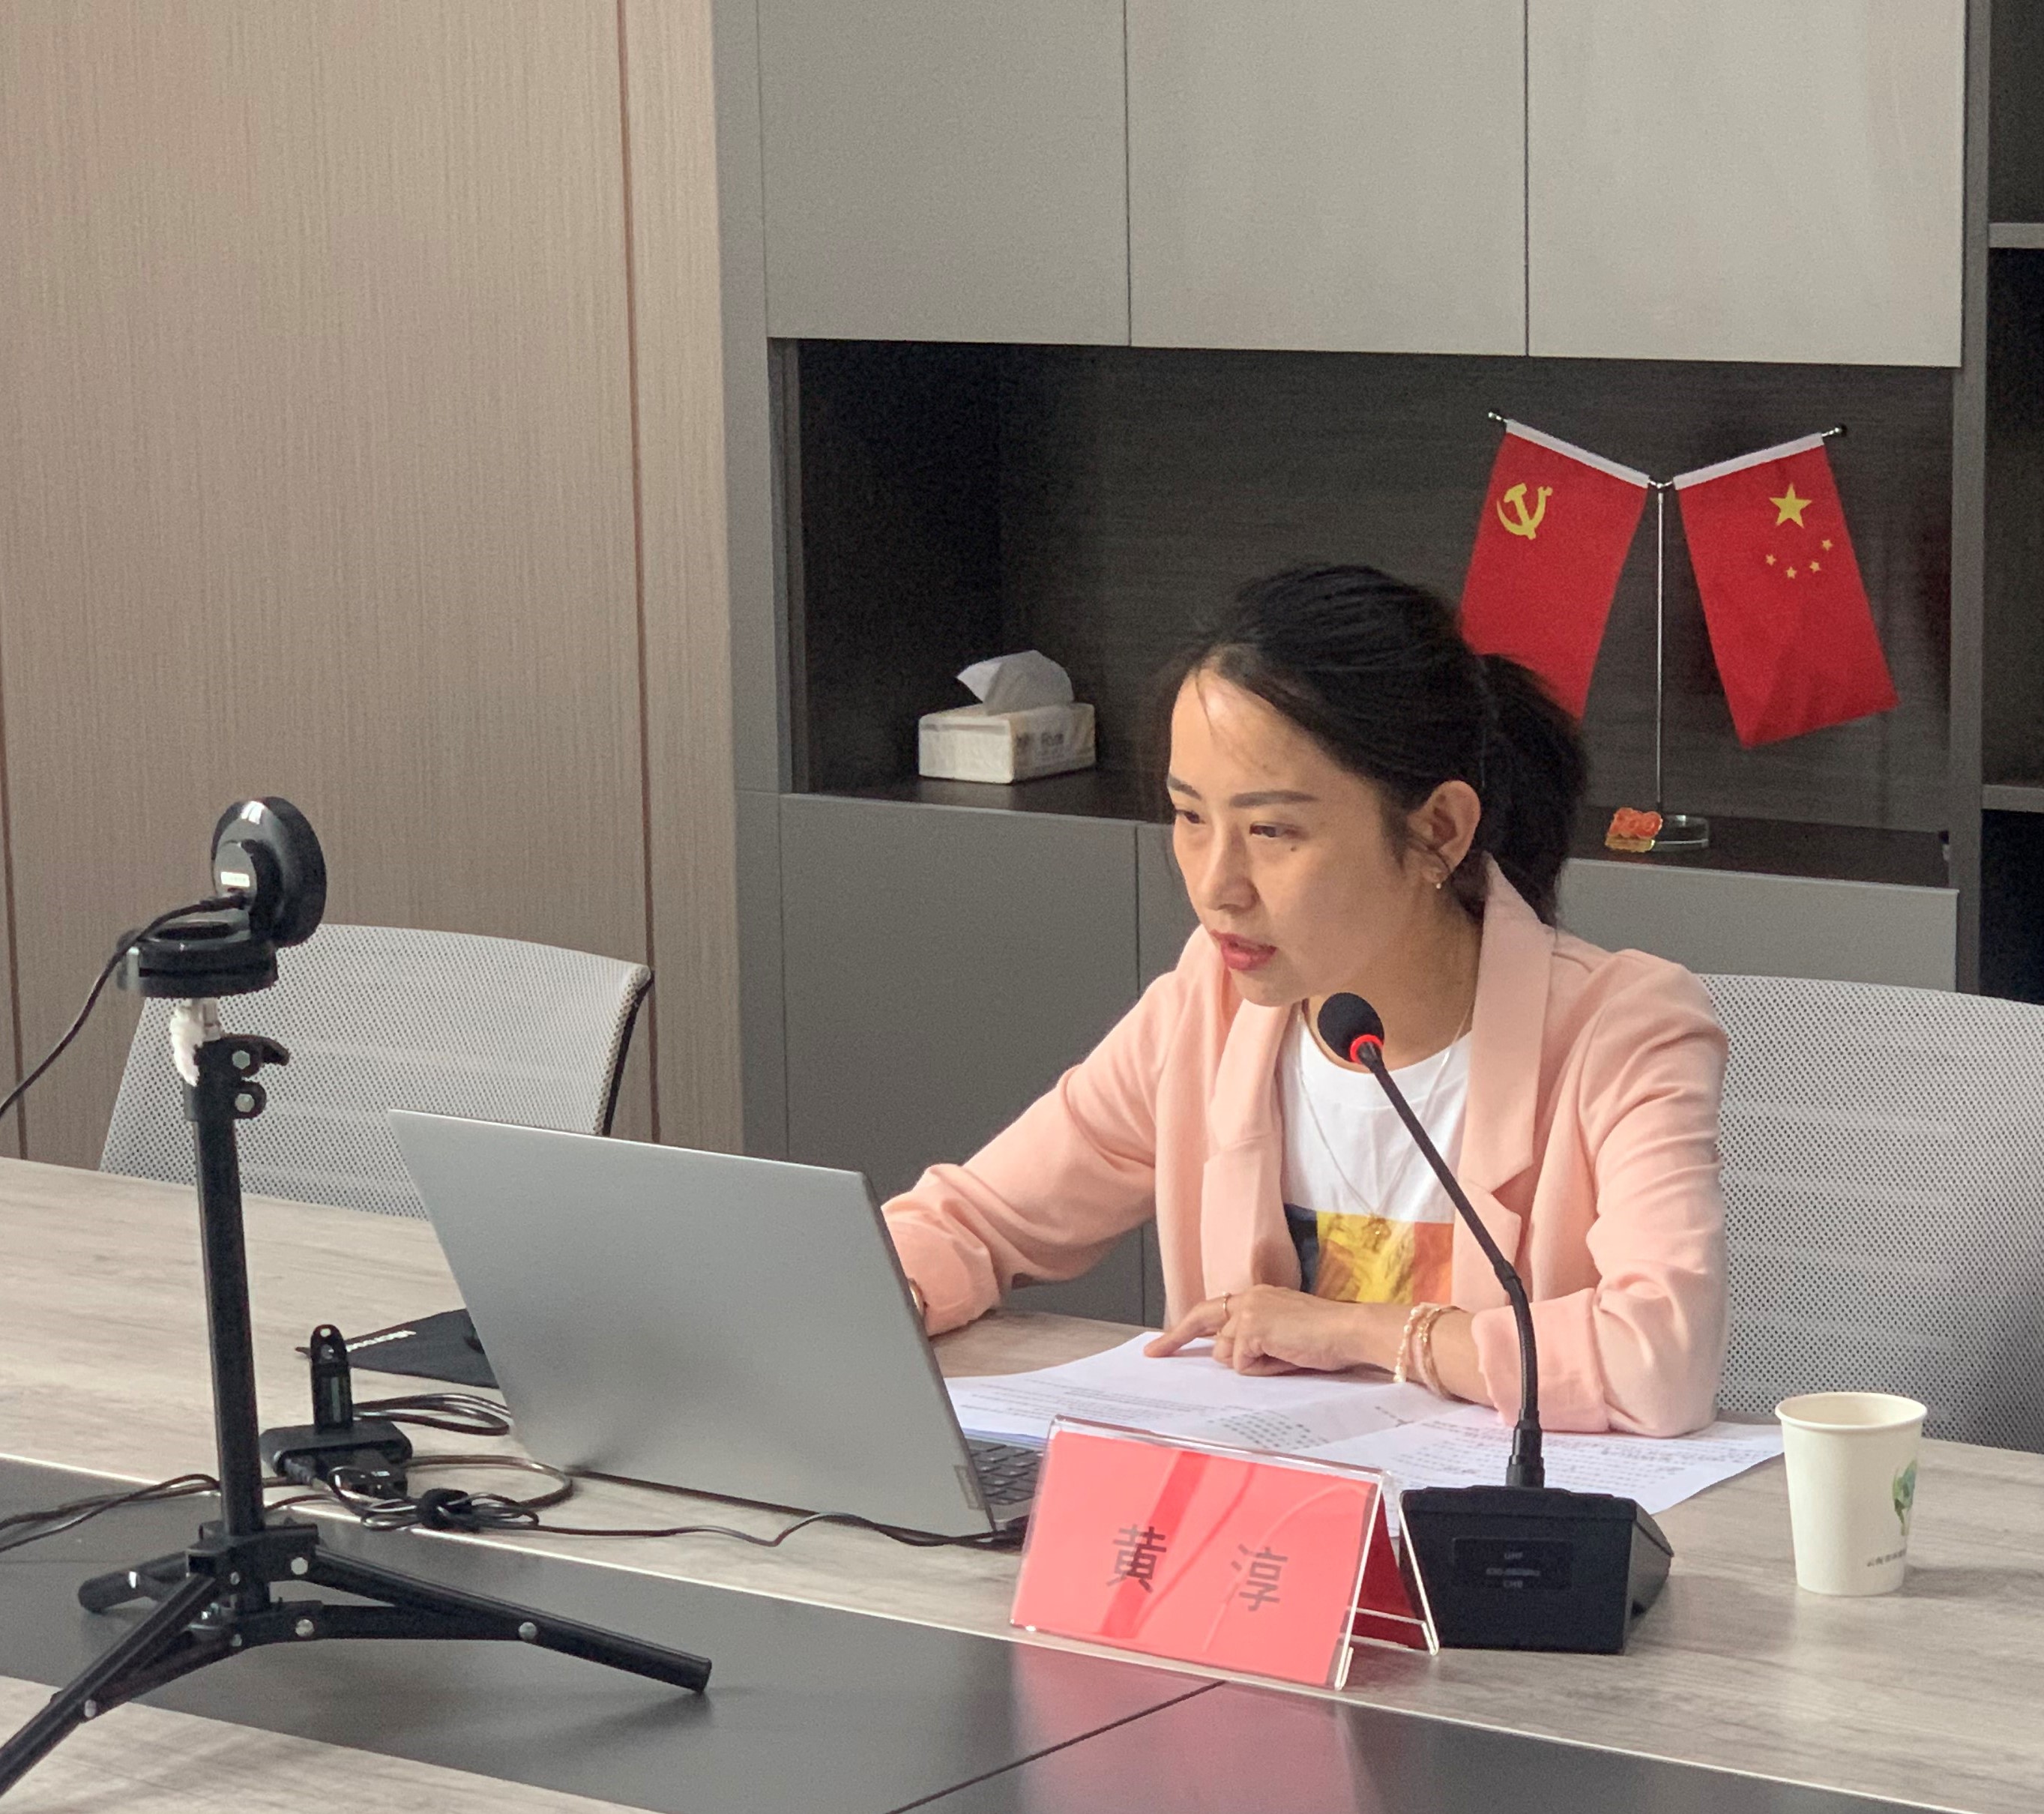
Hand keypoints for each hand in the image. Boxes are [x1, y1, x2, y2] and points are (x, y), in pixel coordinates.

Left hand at [1144, 1285, 1390, 1375]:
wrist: (1349, 1332)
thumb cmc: (1326, 1339)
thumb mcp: (1282, 1337)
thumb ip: (1254, 1342)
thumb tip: (1227, 1358)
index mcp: (1257, 1297)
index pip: (1213, 1310)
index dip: (1186, 1327)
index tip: (1164, 1342)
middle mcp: (1248, 1298)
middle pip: (1200, 1319)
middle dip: (1175, 1338)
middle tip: (1153, 1354)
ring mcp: (1248, 1311)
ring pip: (1227, 1354)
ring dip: (1252, 1365)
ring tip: (1285, 1357)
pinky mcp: (1252, 1328)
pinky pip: (1242, 1365)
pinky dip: (1263, 1370)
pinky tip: (1286, 1358)